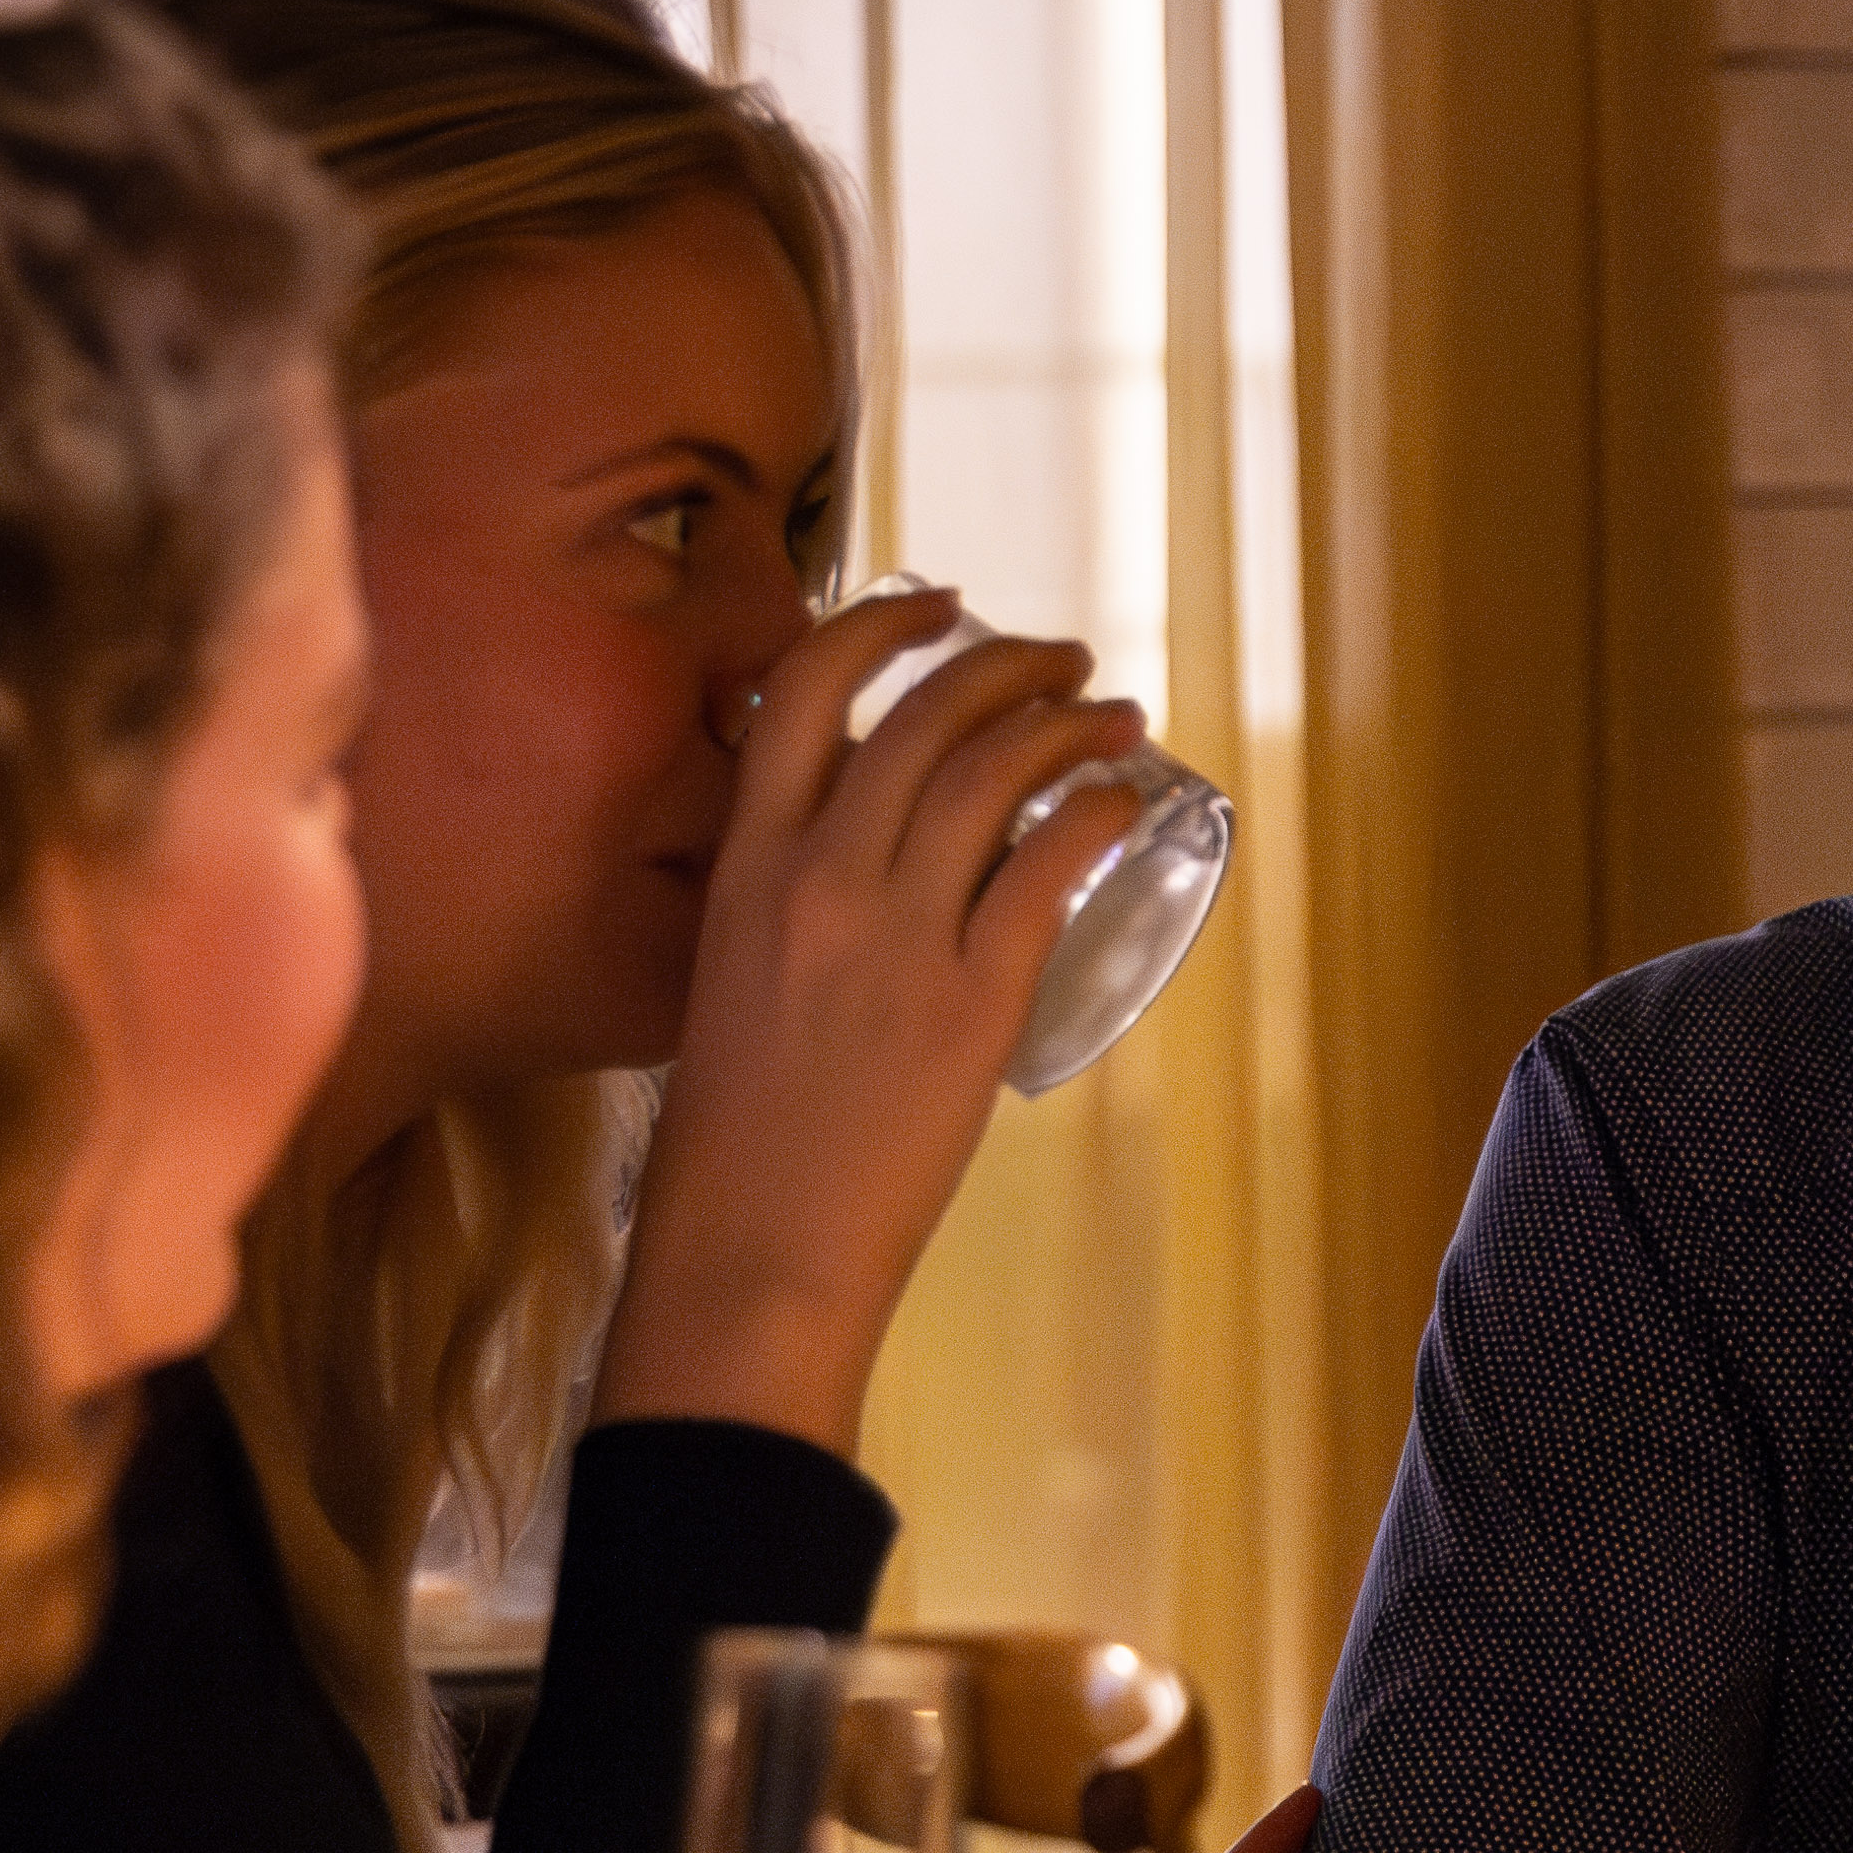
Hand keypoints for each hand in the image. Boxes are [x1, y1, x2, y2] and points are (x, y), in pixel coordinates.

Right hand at [596, 592, 1158, 1450]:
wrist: (752, 1249)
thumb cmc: (736, 1142)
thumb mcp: (729, 983)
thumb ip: (787, 907)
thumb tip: (870, 865)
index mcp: (744, 867)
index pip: (804, 692)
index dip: (881, 626)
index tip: (941, 604)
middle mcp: (816, 877)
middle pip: (923, 717)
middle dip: (1007, 668)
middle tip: (1064, 663)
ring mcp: (893, 936)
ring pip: (992, 776)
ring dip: (1068, 729)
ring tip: (1116, 719)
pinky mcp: (968, 1003)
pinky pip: (1044, 873)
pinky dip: (1093, 820)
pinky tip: (1123, 807)